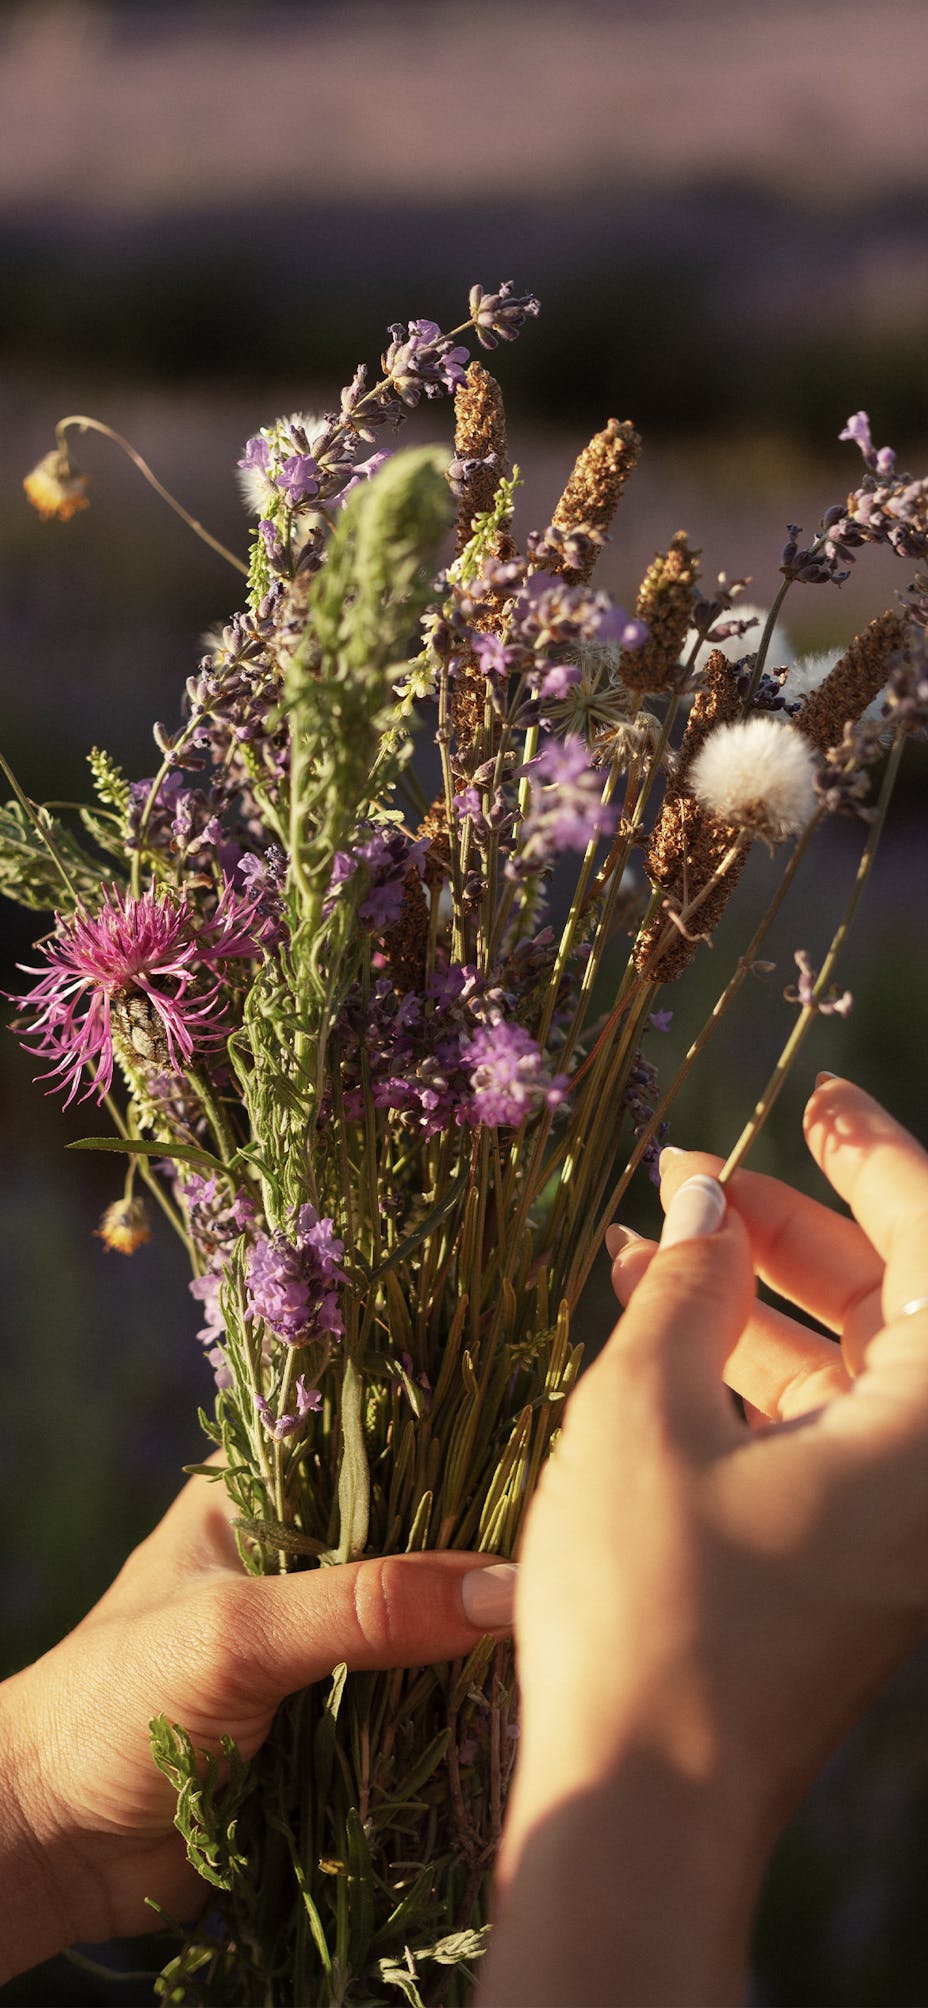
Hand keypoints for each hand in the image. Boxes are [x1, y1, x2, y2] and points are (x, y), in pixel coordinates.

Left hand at [0, 1472, 513, 1980]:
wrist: (55, 1842)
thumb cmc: (115, 1703)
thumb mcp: (237, 1633)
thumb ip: (365, 1606)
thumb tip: (504, 1590)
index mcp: (263, 1488)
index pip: (382, 1442)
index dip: (462, 1451)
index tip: (550, 1472)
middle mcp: (299, 1551)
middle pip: (419, 1535)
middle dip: (484, 1556)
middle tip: (574, 1566)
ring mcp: (318, 1636)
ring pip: (427, 1620)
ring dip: (476, 1640)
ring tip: (564, 1633)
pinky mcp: (334, 1716)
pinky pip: (416, 1698)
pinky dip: (455, 1707)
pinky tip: (517, 1703)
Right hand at [483, 1077, 927, 2005]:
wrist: (642, 1808)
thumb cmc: (646, 1610)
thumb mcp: (645, 1415)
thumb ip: (686, 1290)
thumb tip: (704, 1204)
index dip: (876, 1157)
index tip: (817, 1099)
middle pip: (894, 1301)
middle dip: (792, 1226)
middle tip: (699, 1172)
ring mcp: (896, 1521)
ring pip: (847, 1364)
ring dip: (751, 1296)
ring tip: (649, 1236)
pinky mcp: (848, 1557)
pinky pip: (818, 1427)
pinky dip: (744, 1370)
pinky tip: (650, 1325)